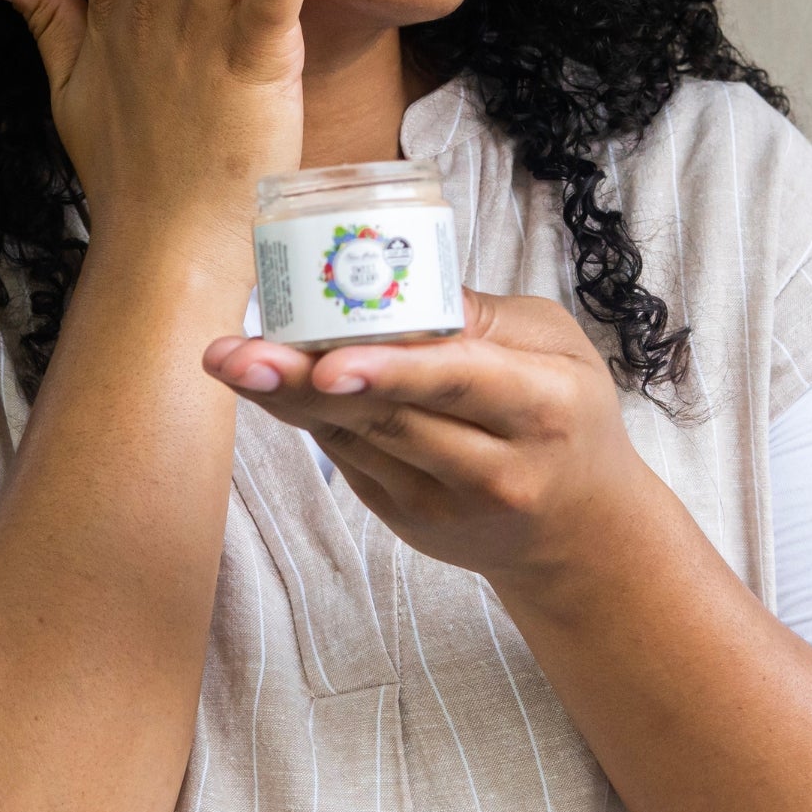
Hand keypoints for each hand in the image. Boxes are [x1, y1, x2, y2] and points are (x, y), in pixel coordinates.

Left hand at [201, 288, 647, 584]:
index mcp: (540, 408)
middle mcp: (493, 468)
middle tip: (235, 354)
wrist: (582, 531)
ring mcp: (444, 507)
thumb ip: (483, 317)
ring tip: (228, 360)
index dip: (388, 371)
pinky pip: (348, 458)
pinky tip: (267, 381)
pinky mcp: (407, 520)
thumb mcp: (557, 347)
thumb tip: (400, 280)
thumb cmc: (570, 413)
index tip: (325, 362)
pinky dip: (307, 415)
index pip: (455, 383)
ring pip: (355, 442)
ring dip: (285, 398)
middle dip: (303, 383)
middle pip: (386, 419)